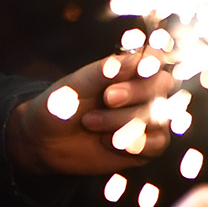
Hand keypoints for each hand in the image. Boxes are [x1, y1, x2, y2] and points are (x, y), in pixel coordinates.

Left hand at [8, 51, 176, 175]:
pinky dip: (131, 144)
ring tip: (90, 123)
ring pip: (157, 116)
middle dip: (136, 92)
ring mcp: (148, 119)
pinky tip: (107, 142)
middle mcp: (144, 93)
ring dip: (122, 121)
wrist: (45, 142)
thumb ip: (102, 72)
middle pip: (162, 85)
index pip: (155, 59)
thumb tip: (133, 61)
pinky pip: (156, 143)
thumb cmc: (61, 107)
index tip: (140, 68)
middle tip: (107, 98)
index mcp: (129, 71)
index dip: (152, 63)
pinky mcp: (147, 146)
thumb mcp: (75, 86)